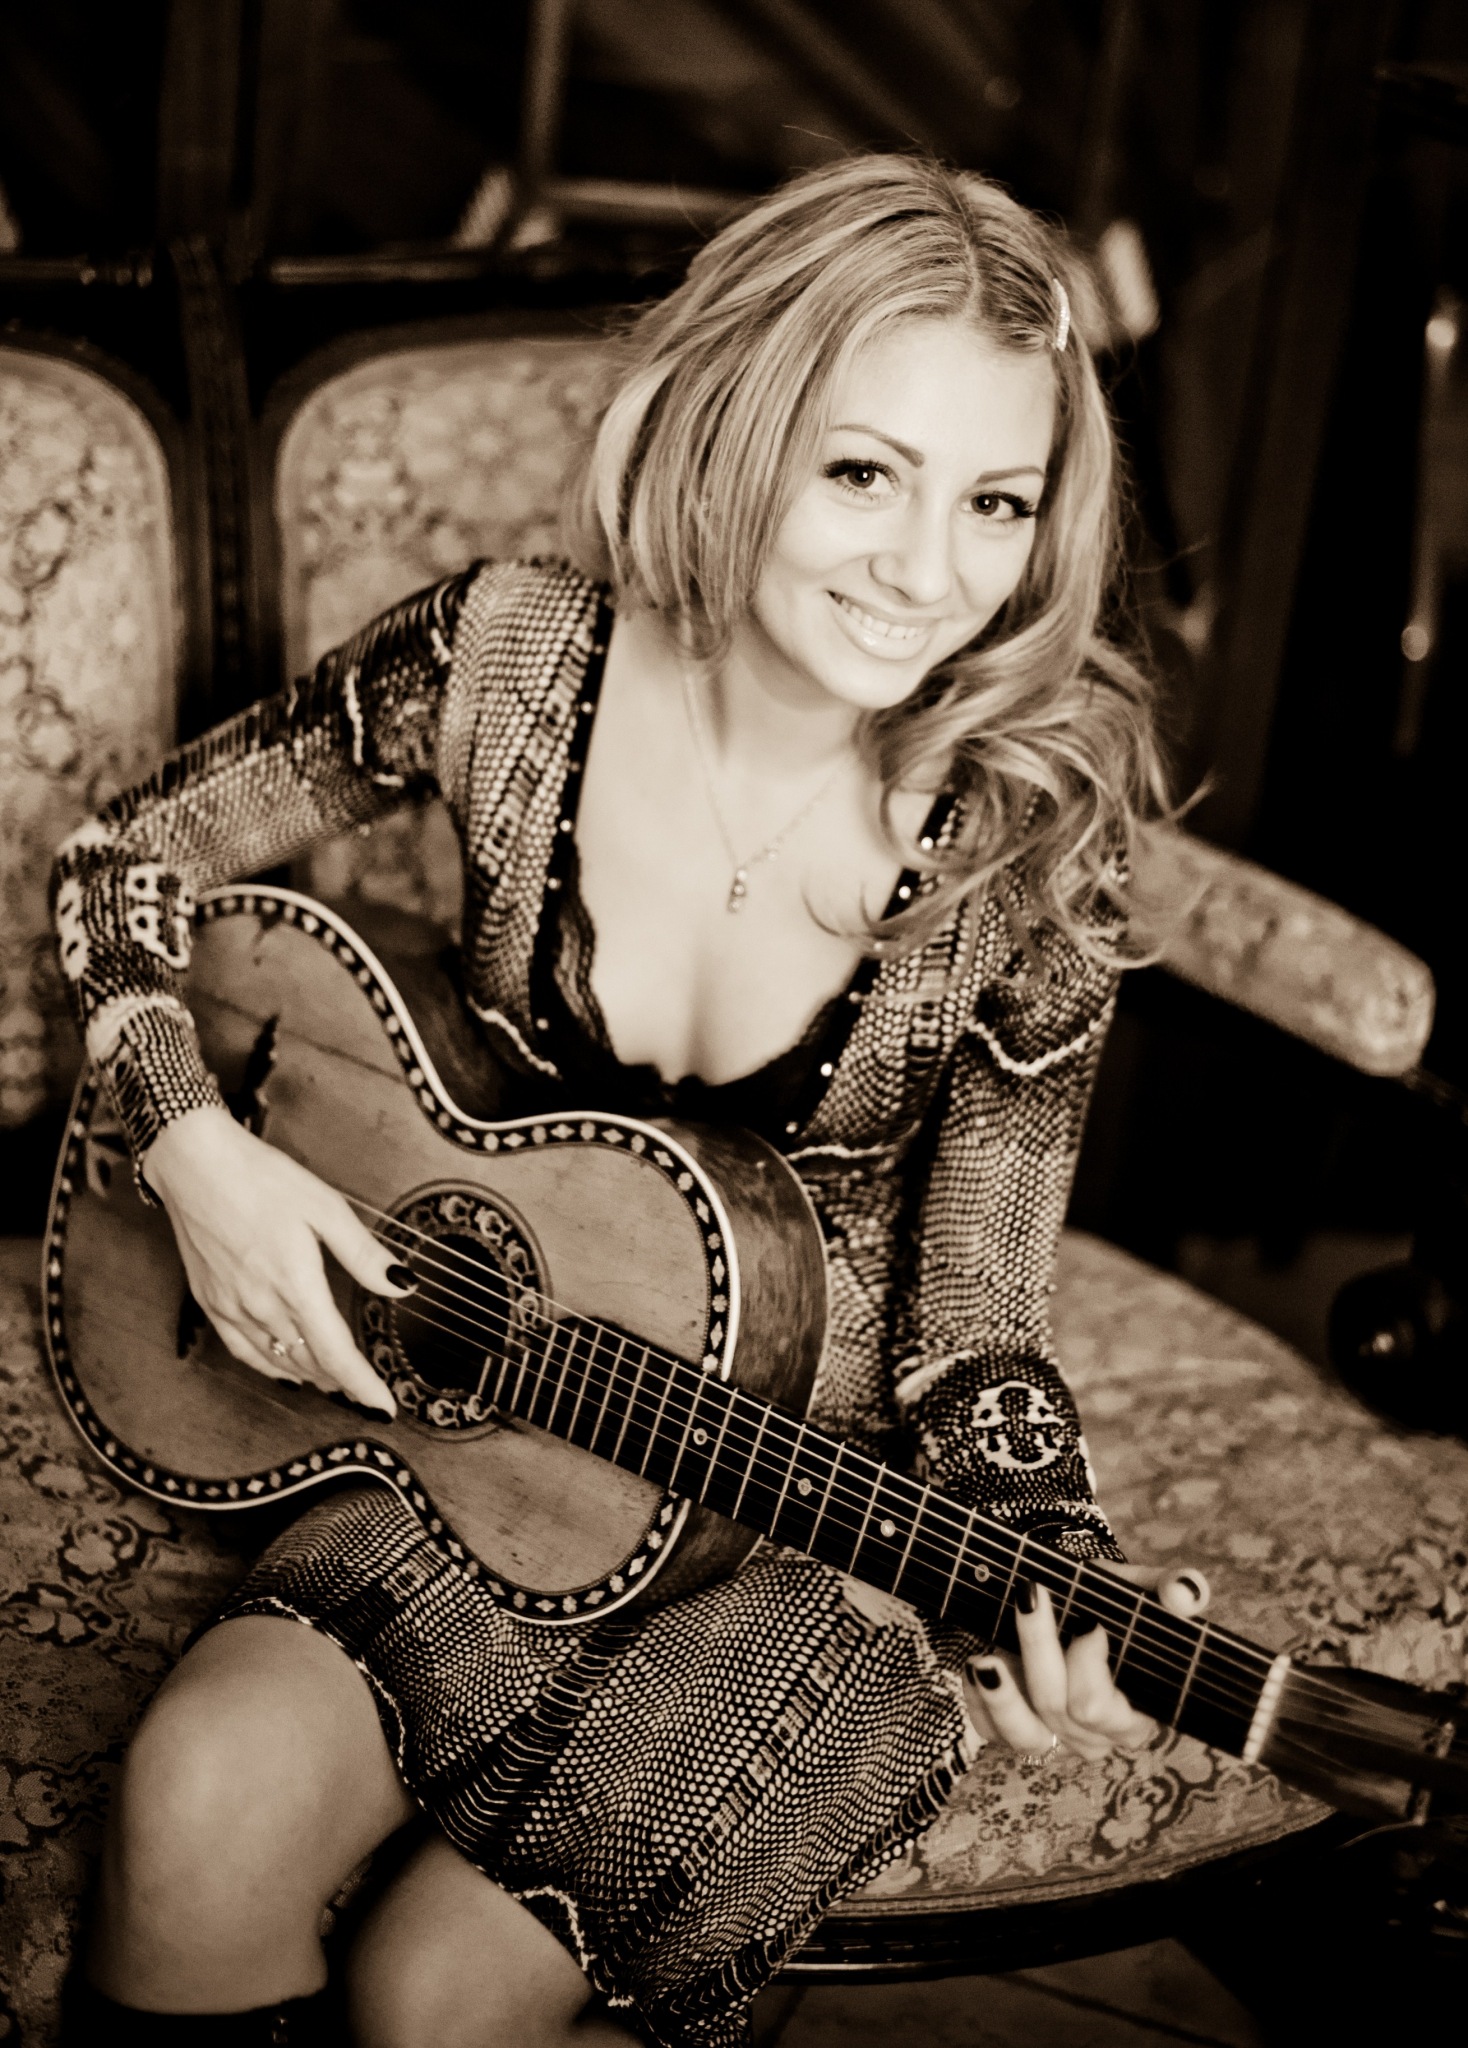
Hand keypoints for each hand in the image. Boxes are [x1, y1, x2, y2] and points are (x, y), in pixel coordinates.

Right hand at [142, 1104, 410, 1416]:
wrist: (194, 1163)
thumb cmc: (262, 1178)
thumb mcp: (325, 1207)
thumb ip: (364, 1253)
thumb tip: (403, 1285)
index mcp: (296, 1283)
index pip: (336, 1353)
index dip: (363, 1385)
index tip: (385, 1407)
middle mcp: (261, 1304)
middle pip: (310, 1363)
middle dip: (342, 1382)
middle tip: (367, 1391)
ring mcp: (231, 1306)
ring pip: (277, 1360)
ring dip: (310, 1375)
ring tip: (335, 1382)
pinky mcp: (209, 1300)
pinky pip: (243, 1350)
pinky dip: (269, 1366)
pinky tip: (283, 1369)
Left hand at [962, 1564, 1209, 1759]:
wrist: (1063, 1610)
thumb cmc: (1104, 1607)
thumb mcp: (1135, 1591)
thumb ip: (1168, 1588)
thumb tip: (1185, 1593)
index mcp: (1134, 1714)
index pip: (1104, 1707)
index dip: (1091, 1668)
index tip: (1088, 1622)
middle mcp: (1093, 1737)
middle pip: (1062, 1710)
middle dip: (1042, 1649)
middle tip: (1031, 1596)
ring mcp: (1051, 1740)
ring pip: (1024, 1736)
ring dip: (1003, 1696)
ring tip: (988, 1658)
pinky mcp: (1010, 1734)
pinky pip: (989, 1731)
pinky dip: (979, 1701)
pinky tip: (976, 1666)